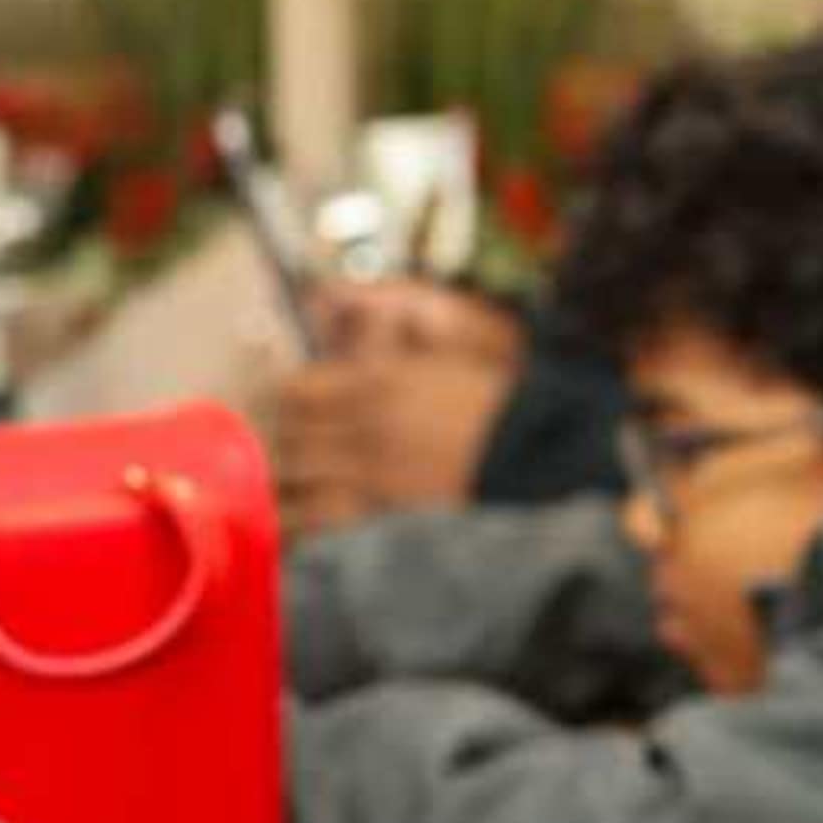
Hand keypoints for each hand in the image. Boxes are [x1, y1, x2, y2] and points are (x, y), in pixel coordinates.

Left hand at [267, 287, 527, 533]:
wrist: (534, 453)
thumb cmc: (493, 406)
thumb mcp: (438, 361)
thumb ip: (386, 342)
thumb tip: (330, 300)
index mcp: (379, 380)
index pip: (297, 389)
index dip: (289, 402)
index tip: (296, 412)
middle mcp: (366, 421)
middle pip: (291, 432)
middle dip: (289, 442)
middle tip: (299, 452)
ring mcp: (371, 468)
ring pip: (295, 474)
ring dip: (291, 480)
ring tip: (300, 487)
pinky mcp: (383, 510)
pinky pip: (319, 517)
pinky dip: (306, 520)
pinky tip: (307, 522)